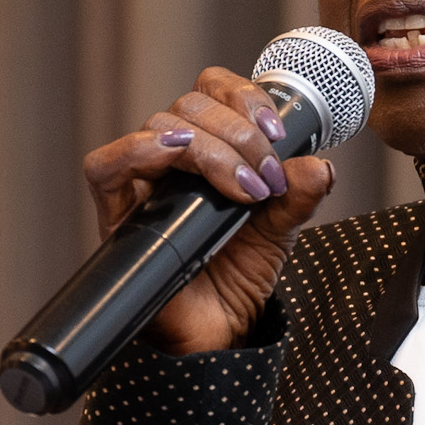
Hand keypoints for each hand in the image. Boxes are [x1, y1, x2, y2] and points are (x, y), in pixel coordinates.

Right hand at [76, 67, 337, 354]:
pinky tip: (175, 155)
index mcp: (207, 150)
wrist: (215, 334)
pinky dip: (138, 150)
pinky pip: (104, 166)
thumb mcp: (280, 230)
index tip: (276, 131)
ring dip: (210, 148)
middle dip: (237, 133)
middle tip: (265, 178)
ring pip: (160, 126)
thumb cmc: (236, 278)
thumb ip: (298, 194)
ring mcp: (140, 184)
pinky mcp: (115, 215)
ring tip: (244, 189)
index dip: (241, 96)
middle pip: (189, 105)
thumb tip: (319, 165)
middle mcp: (170, 160)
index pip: (210, 91)